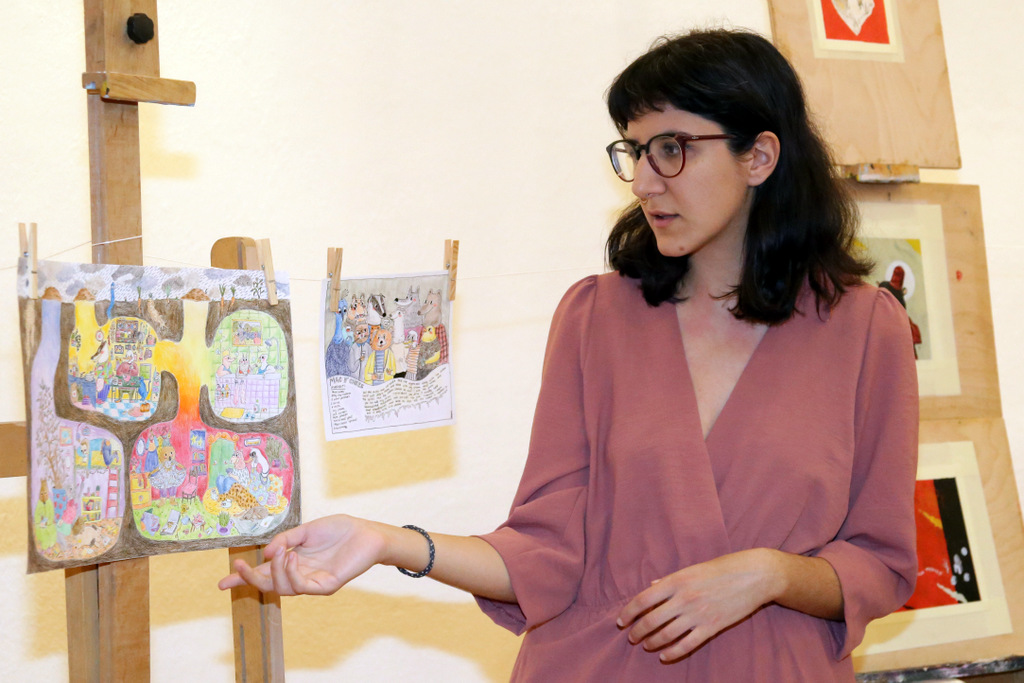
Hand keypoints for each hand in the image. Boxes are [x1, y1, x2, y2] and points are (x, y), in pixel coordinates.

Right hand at [217, 514, 386, 595]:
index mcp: (292, 562)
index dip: (244, 578)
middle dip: (250, 579)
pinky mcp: (325, 586)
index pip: (264, 573)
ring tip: (282, 553)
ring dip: (275, 571)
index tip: (222, 583)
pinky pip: (302, 587)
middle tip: (238, 568)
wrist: (365, 532)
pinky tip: (293, 558)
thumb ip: (285, 540)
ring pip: (282, 588)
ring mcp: (312, 582)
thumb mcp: (305, 531)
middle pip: (268, 585)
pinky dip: (292, 574)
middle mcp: (299, 575)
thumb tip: (265, 554)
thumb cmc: (338, 530)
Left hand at [617, 548, 780, 661]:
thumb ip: (669, 580)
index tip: (621, 621)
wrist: (753, 575)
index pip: (643, 599)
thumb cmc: (722, 568)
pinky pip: (687, 645)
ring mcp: (698, 614)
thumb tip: (651, 587)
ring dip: (652, 642)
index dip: (628, 612)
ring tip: (647, 646)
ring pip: (666, 634)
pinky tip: (665, 655)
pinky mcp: (712, 627)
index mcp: (676, 580)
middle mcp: (684, 598)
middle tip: (631, 637)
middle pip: (651, 620)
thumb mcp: (692, 568)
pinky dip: (673, 652)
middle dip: (637, 632)